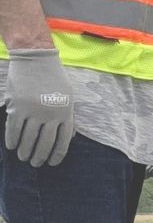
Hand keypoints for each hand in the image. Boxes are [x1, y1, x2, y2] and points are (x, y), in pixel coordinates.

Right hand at [4, 47, 74, 166]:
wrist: (36, 59)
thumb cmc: (54, 78)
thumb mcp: (68, 97)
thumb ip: (68, 116)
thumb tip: (70, 137)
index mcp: (66, 113)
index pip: (63, 141)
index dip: (57, 155)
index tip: (52, 163)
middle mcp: (51, 114)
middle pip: (45, 143)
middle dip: (40, 156)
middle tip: (35, 163)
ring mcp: (33, 111)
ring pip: (28, 139)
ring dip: (25, 151)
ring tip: (23, 157)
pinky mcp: (17, 107)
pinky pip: (13, 129)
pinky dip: (12, 140)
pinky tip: (11, 147)